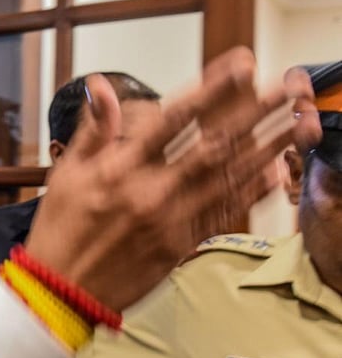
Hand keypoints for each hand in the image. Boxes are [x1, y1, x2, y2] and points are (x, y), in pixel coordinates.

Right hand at [25, 47, 320, 311]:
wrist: (61, 290)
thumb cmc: (60, 231)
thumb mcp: (66, 174)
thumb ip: (93, 130)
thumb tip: (101, 86)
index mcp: (120, 169)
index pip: (174, 119)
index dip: (212, 89)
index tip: (241, 66)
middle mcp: (150, 192)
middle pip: (213, 145)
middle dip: (255, 113)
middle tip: (288, 87)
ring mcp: (169, 221)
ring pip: (227, 178)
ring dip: (267, 148)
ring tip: (297, 122)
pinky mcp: (180, 246)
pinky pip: (223, 213)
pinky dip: (251, 191)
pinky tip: (275, 171)